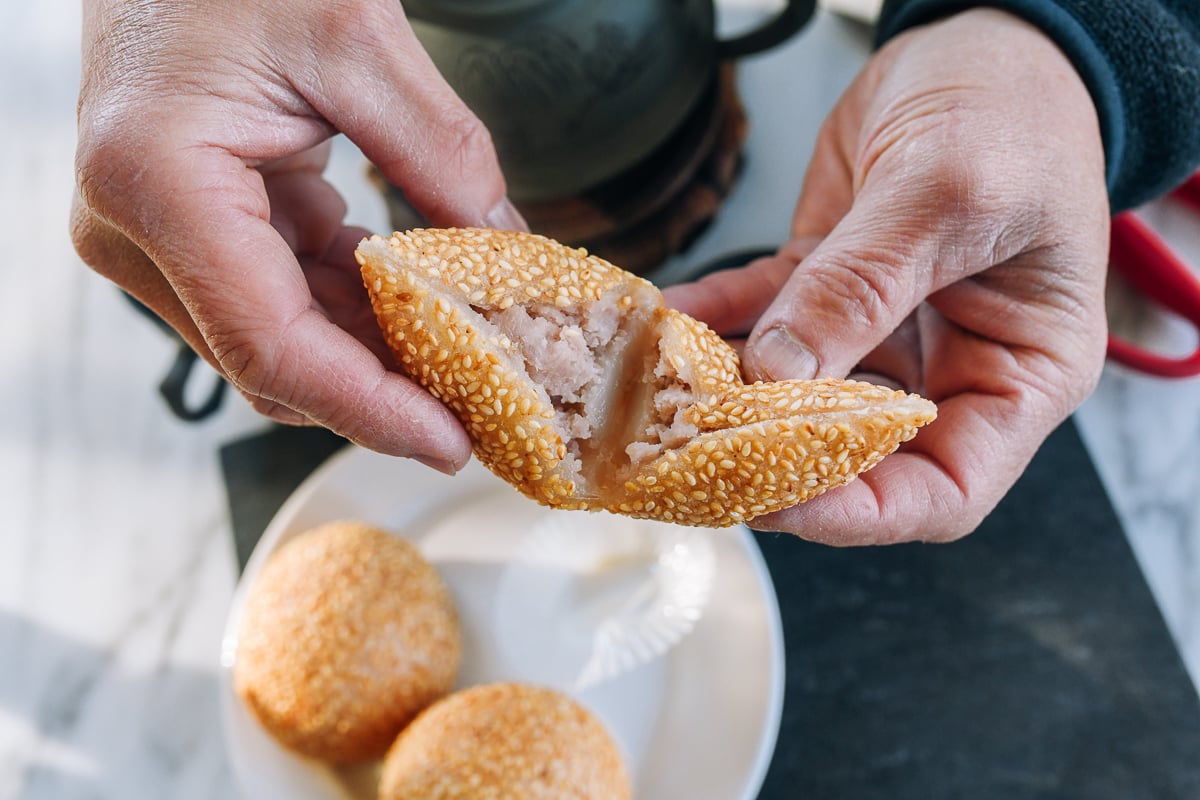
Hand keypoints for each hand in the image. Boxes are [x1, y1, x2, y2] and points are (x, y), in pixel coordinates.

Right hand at [72, 0, 525, 470]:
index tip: (450, 442)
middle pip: (275, 364)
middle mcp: (135, 231)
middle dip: (386, 396)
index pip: (271, 344)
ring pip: (284, 345)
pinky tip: (423, 313)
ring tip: (472, 366)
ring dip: (377, 360)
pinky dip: (357, 316)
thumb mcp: (355, 39)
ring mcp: (157, 241)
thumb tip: (504, 251)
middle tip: (484, 412)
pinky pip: (284, 303)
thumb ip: (439, 152)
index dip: (369, 408)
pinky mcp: (191, 235)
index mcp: (158, 183)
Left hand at [664, 9, 1109, 543]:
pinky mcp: (828, 288)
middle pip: (855, 454)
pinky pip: (761, 318)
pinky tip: (665, 322)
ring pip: (794, 392)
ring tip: (657, 397)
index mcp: (1018, 375)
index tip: (779, 504)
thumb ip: (862, 286)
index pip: (942, 490)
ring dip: (725, 395)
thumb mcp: (947, 196)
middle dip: (771, 460)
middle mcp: (947, 369)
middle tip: (690, 458)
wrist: (985, 43)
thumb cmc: (1014, 114)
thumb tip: (777, 370)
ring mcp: (882, 332)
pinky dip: (714, 321)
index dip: (861, 513)